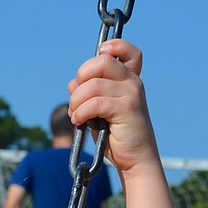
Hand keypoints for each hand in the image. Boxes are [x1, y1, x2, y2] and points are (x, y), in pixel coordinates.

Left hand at [68, 39, 155, 175]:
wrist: (134, 161)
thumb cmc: (114, 138)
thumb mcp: (98, 113)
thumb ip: (87, 95)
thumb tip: (72, 82)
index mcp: (129, 79)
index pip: (127, 51)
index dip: (113, 46)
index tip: (100, 54)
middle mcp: (133, 82)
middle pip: (101, 62)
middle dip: (81, 79)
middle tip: (77, 101)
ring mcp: (131, 93)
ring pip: (92, 85)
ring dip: (76, 102)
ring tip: (76, 117)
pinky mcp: (127, 109)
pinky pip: (95, 102)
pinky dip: (80, 113)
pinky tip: (79, 121)